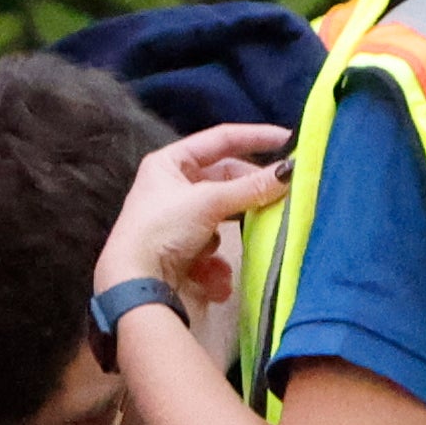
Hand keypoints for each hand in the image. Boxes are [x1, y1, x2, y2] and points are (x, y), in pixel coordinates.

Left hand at [94, 124, 293, 314]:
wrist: (135, 287)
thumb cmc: (162, 230)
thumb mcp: (209, 202)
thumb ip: (251, 188)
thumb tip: (290, 173)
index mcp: (169, 163)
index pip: (220, 140)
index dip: (255, 137)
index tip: (289, 140)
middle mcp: (172, 189)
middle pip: (225, 181)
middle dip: (250, 192)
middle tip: (283, 194)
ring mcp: (179, 223)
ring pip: (224, 218)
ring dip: (232, 232)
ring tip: (245, 240)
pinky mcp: (184, 254)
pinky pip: (213, 250)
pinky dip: (217, 263)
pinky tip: (209, 276)